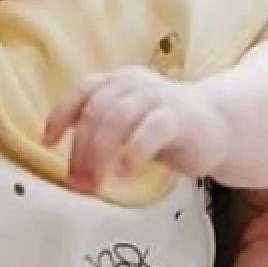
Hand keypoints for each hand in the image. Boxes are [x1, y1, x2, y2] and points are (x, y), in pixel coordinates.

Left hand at [43, 67, 230, 193]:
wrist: (220, 125)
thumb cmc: (164, 128)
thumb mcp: (127, 124)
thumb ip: (100, 132)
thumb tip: (70, 165)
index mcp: (117, 81)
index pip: (82, 90)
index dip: (61, 114)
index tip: (48, 143)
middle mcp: (134, 83)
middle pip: (95, 110)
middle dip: (80, 149)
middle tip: (76, 182)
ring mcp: (157, 96)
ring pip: (117, 118)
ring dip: (99, 154)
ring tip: (94, 184)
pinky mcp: (179, 116)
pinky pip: (150, 129)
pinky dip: (132, 151)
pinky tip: (124, 172)